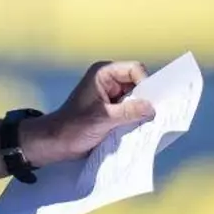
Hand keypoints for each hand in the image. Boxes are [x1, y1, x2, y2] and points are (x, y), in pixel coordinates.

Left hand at [23, 60, 156, 164]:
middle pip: (138, 83)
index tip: (150, 103)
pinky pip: (132, 110)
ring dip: (141, 110)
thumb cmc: (74, 126)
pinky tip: (141, 128)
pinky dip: (136, 118)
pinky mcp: (113, 110)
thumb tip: (152, 107)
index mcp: (104, 73)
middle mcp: (109, 80)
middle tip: (155, 115)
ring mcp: (112, 95)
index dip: (145, 84)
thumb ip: (129, 112)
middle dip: (146, 98)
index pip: (134, 69)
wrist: (57, 143)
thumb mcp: (103, 118)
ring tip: (148, 123)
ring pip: (137, 98)